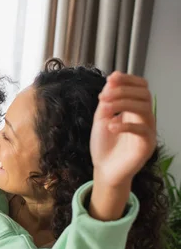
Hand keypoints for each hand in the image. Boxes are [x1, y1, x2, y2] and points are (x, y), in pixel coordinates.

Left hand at [90, 72, 156, 187]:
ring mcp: (147, 130)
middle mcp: (143, 117)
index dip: (128, 80)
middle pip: (144, 94)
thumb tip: (111, 79)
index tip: (111, 78)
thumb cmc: (104, 145)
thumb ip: (106, 101)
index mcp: (133, 109)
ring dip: (122, 104)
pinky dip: (125, 125)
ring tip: (105, 110)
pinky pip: (142, 129)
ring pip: (144, 108)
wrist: (105, 169)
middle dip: (123, 91)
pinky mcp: (147, 144)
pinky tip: (111, 126)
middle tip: (104, 97)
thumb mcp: (101, 118)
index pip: (140, 87)